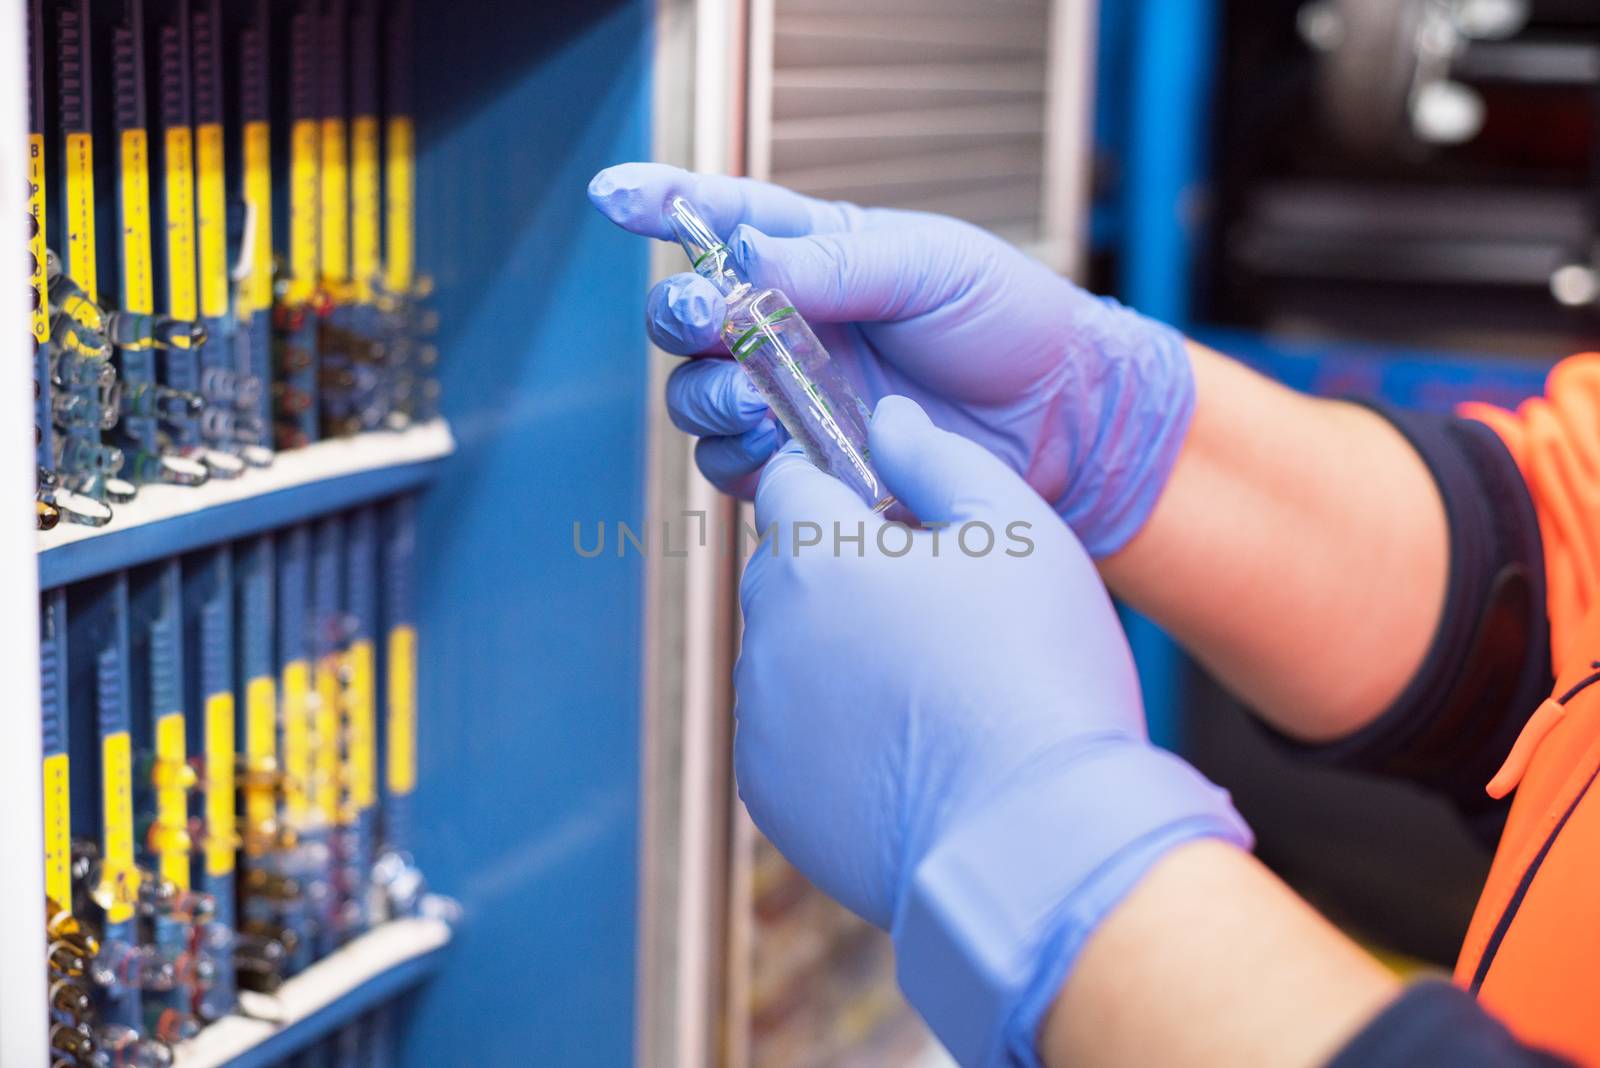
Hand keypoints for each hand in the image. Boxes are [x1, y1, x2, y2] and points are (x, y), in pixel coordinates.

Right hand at [587, 162, 1193, 556]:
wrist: (1061, 420)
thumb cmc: (1006, 323)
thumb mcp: (932, 266)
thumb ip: (838, 264)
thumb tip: (744, 261)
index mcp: (814, 257)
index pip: (721, 220)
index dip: (662, 204)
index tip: (614, 198)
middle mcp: (787, 327)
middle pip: (686, 319)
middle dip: (679, 315)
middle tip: (709, 321)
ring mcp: (791, 399)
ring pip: (696, 396)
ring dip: (706, 394)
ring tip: (756, 396)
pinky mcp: (805, 465)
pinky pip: (734, 466)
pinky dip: (738, 457)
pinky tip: (776, 447)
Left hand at [733, 395, 1250, 1065]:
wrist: (1035, 842)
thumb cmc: (1038, 675)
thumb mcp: (1018, 531)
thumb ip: (939, 459)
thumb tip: (888, 421)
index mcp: (816, 551)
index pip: (788, 481)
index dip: (841, 490)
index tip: (892, 520)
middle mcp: (765, 628)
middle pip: (787, 569)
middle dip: (840, 573)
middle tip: (933, 612)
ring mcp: (759, 715)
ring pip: (785, 651)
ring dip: (833, 652)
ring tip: (928, 690)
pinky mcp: (766, 789)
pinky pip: (786, 732)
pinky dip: (828, 729)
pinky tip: (903, 747)